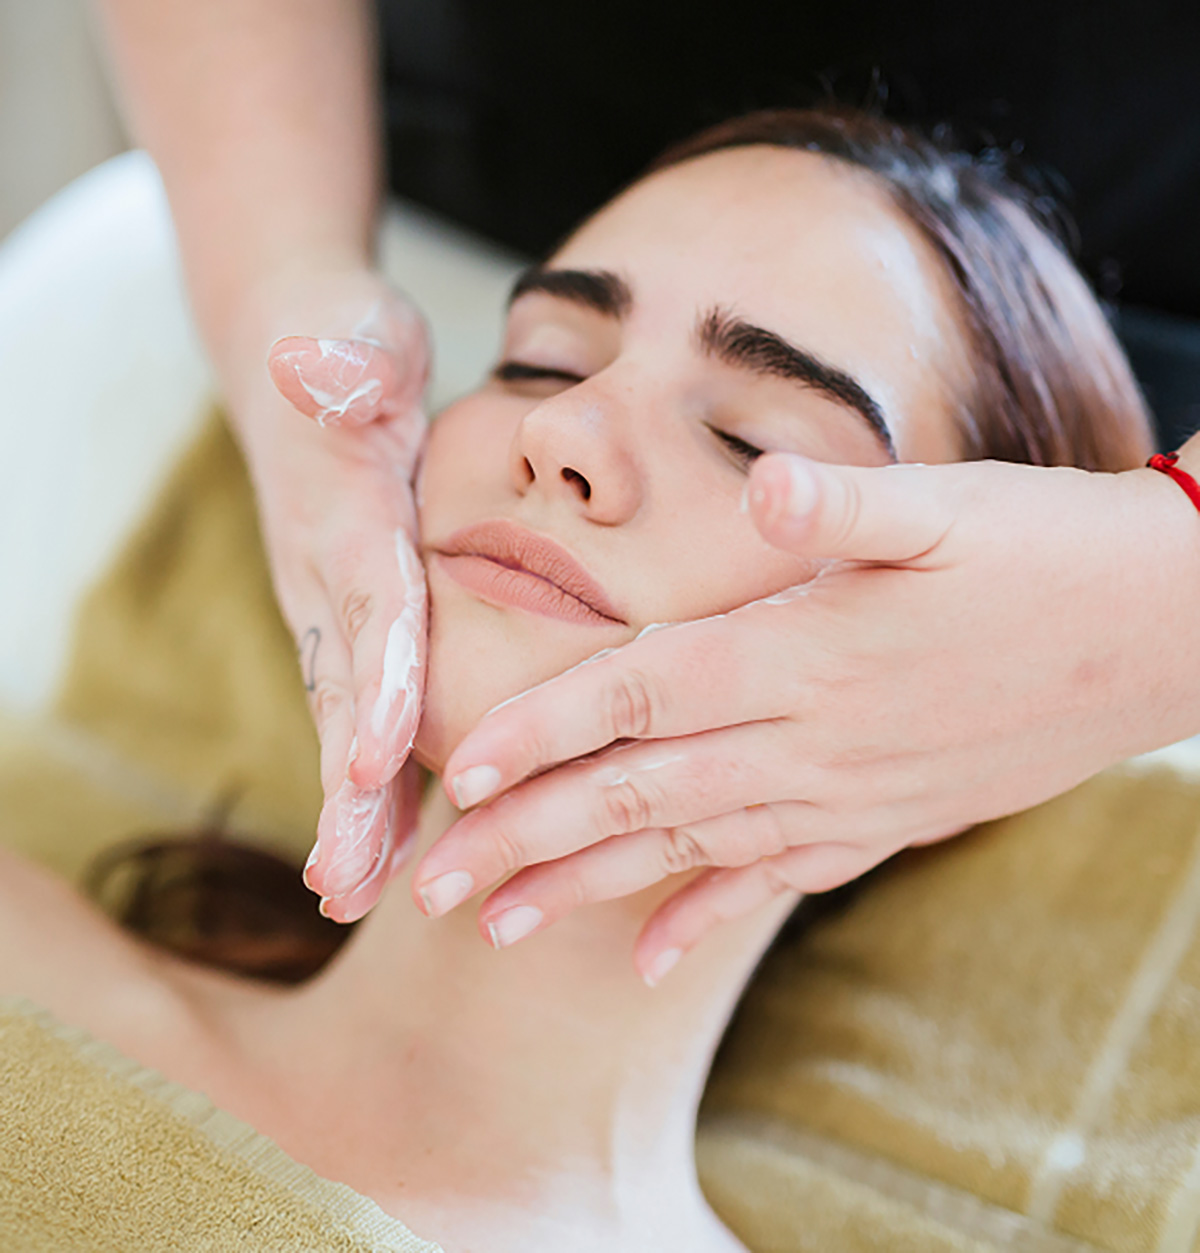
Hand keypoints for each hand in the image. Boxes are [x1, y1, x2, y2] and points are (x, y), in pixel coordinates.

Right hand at [226, 268, 430, 921]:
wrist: (296, 350)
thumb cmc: (339, 348)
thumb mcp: (348, 338)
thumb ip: (337, 365)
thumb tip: (323, 366)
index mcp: (343, 517)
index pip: (366, 607)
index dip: (374, 680)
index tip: (379, 758)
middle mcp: (326, 576)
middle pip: (340, 691)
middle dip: (345, 788)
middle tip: (345, 886)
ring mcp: (331, 603)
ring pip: (345, 715)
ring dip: (352, 806)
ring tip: (354, 895)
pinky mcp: (351, 614)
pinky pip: (365, 702)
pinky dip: (374, 773)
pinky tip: (390, 837)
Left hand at [410, 449, 1199, 979]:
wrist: (1162, 632)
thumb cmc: (1046, 551)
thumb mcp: (946, 505)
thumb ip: (842, 503)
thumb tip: (764, 478)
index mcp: (801, 653)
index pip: (637, 694)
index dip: (542, 731)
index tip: (460, 774)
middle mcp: (809, 740)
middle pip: (638, 794)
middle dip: (526, 839)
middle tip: (433, 886)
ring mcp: (846, 794)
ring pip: (688, 851)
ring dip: (587, 890)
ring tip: (500, 928)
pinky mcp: (884, 819)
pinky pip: (777, 880)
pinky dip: (707, 915)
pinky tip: (651, 959)